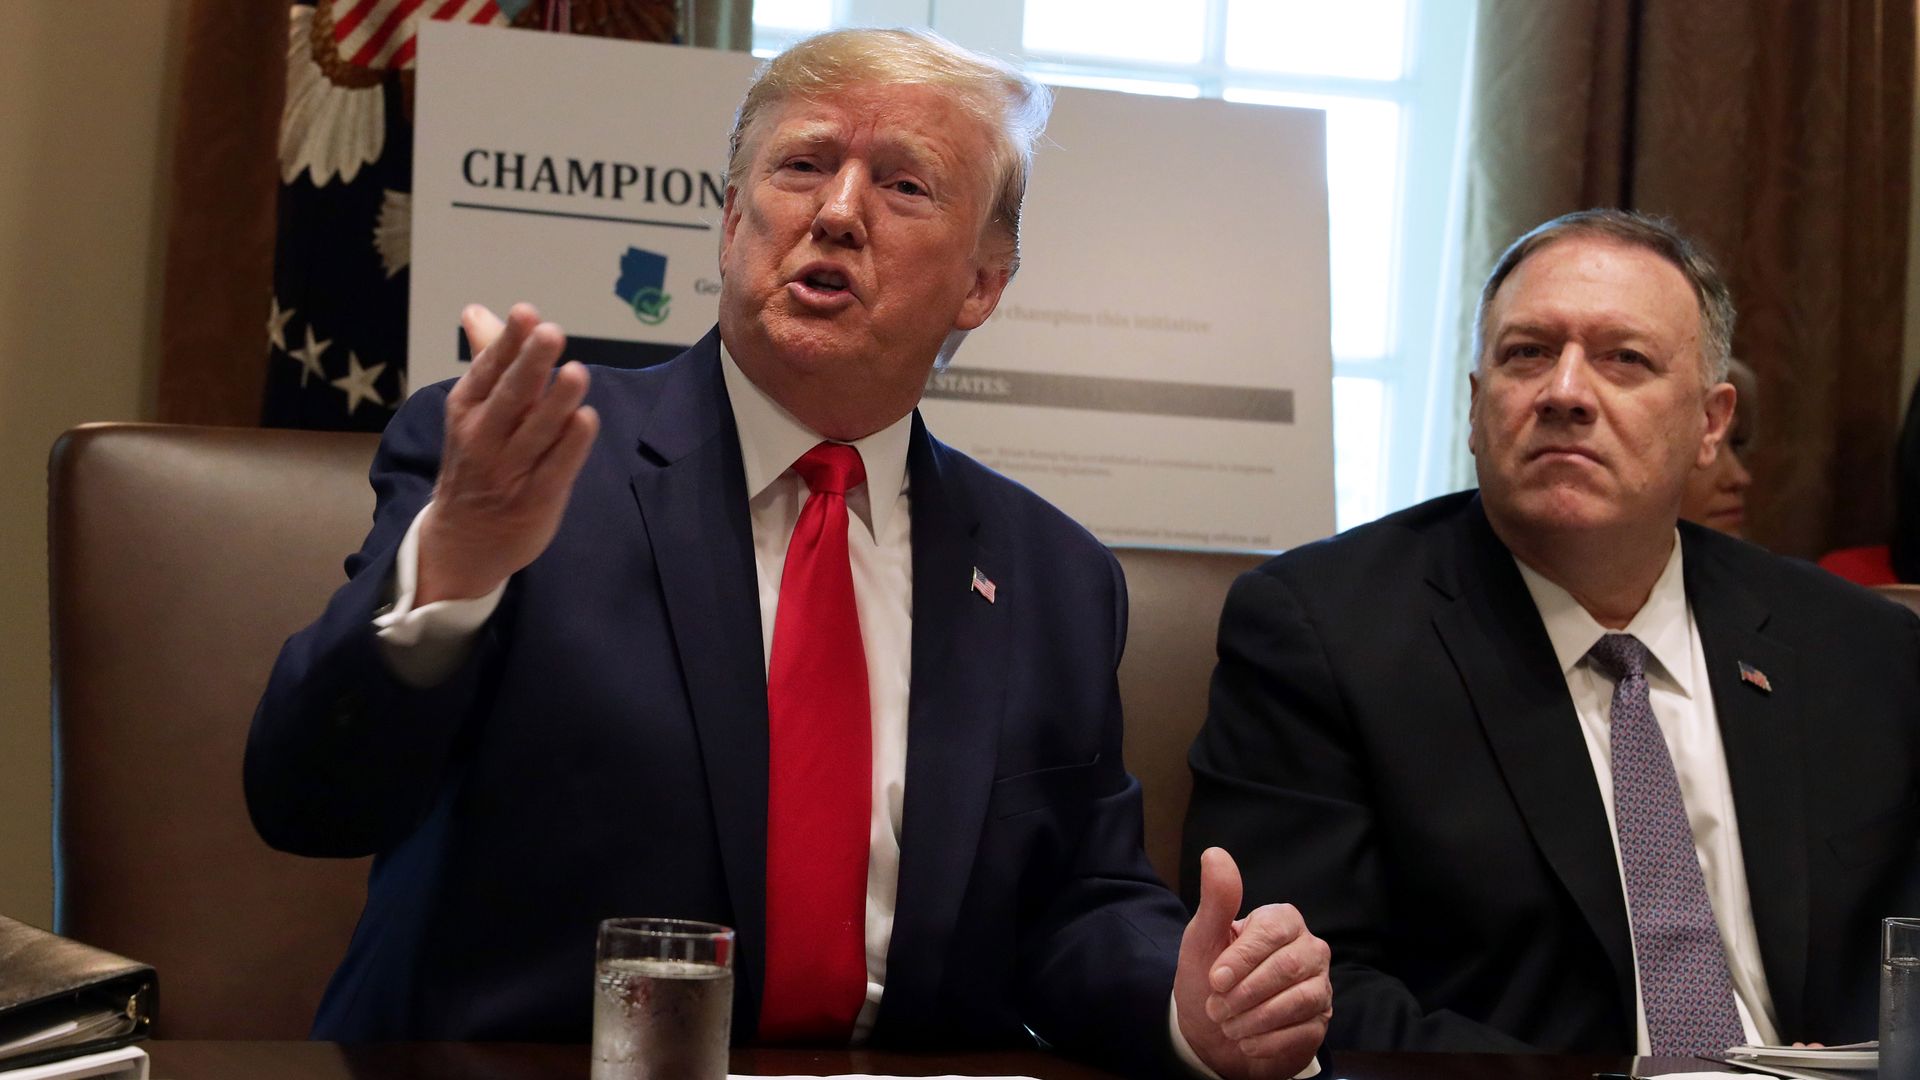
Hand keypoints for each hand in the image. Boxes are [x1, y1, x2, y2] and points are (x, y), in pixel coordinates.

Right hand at [416, 303, 599, 603]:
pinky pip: (555, 469)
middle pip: (511, 396)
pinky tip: (585, 419)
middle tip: (551, 333)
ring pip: (537, 431)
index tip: (526, 313)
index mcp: (468, 408)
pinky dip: (571, 446)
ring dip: (557, 402)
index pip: (489, 369)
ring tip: (576, 372)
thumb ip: (485, 358)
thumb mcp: (472, 410)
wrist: (463, 540)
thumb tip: (476, 310)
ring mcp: (509, 470)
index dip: (509, 342)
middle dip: (531, 364)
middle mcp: (485, 437)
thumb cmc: (476, 461)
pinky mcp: (535, 499)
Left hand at [1174, 848, 1330, 1078]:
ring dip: (1256, 1019)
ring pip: (1301, 1000)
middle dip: (1246, 993)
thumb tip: (1215, 854)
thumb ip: (1216, 899)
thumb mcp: (1203, 937)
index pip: (1272, 932)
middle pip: (1289, 967)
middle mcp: (1309, 949)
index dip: (1242, 958)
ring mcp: (1319, 986)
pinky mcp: (1320, 1021)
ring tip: (1228, 1025)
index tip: (1214, 980)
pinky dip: (1269, 1041)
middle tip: (1217, 1008)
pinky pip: (1304, 1031)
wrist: (1214, 1031)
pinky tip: (1247, 1041)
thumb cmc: (1211, 977)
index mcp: (1282, 921)